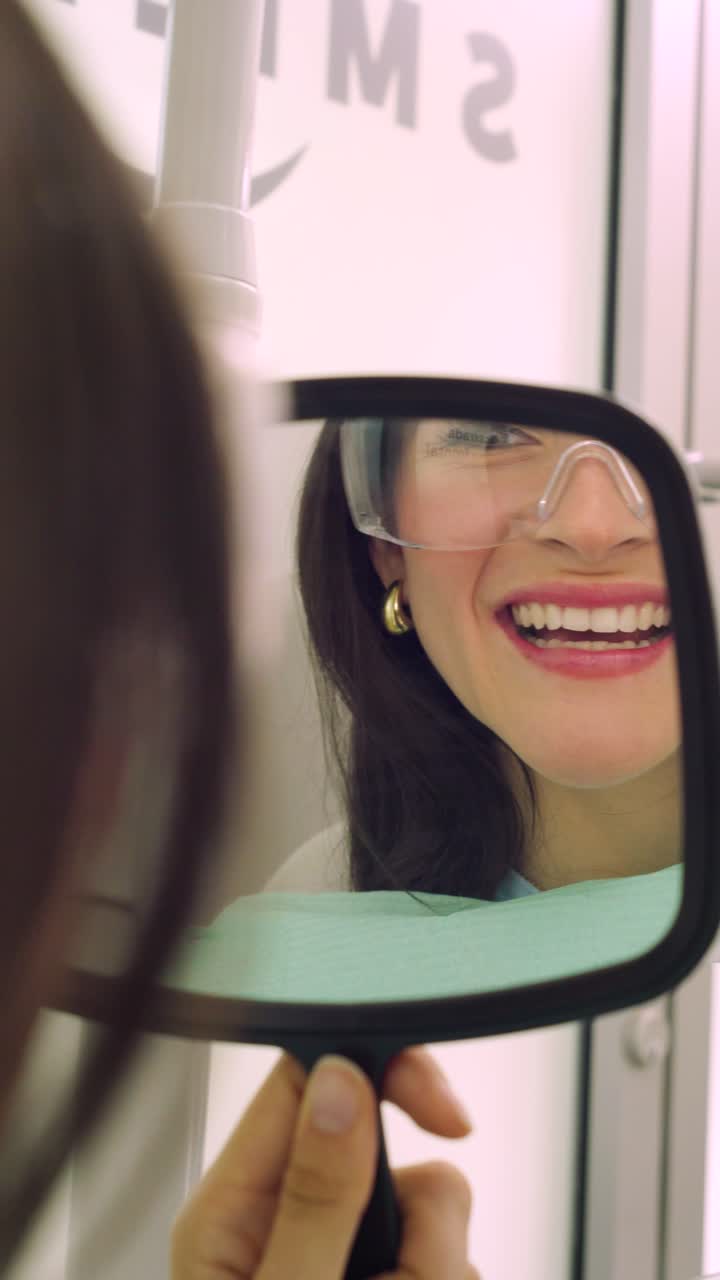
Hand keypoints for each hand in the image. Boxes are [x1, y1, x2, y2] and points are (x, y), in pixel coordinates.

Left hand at [171, 1048, 479, 1278]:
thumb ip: (314, 1199)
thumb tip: (342, 1084)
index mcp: (233, 1210)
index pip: (305, 1080)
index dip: (380, 1070)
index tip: (446, 1115)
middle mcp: (287, 1220)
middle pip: (390, 1152)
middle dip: (425, 1221)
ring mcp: (339, 1256)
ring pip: (432, 1213)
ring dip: (433, 1268)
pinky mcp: (382, 1277)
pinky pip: (446, 1259)